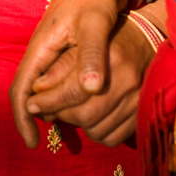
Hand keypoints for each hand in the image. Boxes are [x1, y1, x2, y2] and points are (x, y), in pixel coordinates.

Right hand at [10, 0, 117, 148]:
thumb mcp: (94, 25)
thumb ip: (92, 56)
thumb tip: (91, 90)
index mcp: (40, 47)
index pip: (21, 90)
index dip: (23, 119)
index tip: (33, 143)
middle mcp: (40, 52)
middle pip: (29, 93)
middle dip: (37, 118)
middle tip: (57, 141)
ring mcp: (50, 52)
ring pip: (43, 88)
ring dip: (51, 110)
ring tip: (70, 132)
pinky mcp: (62, 51)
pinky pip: (56, 80)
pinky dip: (63, 98)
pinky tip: (78, 108)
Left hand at [28, 7, 158, 144]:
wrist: (144, 38)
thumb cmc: (103, 37)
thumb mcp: (79, 40)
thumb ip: (59, 65)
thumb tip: (36, 89)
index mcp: (110, 57)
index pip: (72, 91)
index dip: (47, 101)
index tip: (31, 104)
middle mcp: (127, 79)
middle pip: (84, 116)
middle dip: (60, 115)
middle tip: (49, 109)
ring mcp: (138, 98)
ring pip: (96, 131)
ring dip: (77, 125)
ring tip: (71, 110)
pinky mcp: (142, 112)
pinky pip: (111, 138)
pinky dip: (95, 134)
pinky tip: (90, 119)